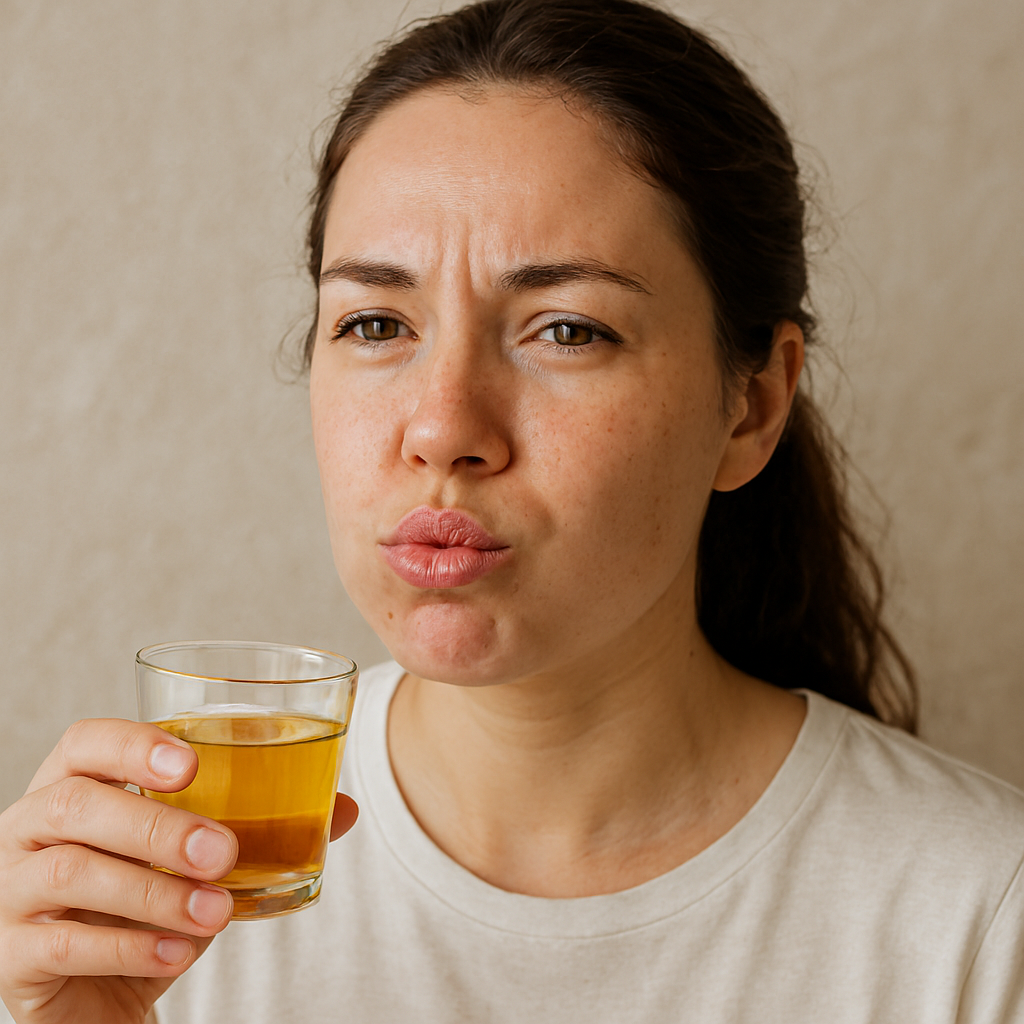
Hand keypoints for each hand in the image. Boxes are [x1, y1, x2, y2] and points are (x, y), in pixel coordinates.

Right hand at [0, 719, 238, 1023]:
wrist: (102, 994)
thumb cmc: (150, 903)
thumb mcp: (201, 861)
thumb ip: (265, 828)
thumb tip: (345, 808)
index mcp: (75, 784)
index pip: (86, 741)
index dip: (134, 745)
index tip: (192, 765)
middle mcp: (31, 826)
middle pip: (76, 803)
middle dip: (156, 825)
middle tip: (223, 852)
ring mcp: (10, 889)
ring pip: (71, 871)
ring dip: (154, 892)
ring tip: (217, 911)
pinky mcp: (10, 953)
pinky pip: (62, 942)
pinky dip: (131, 946)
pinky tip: (181, 951)